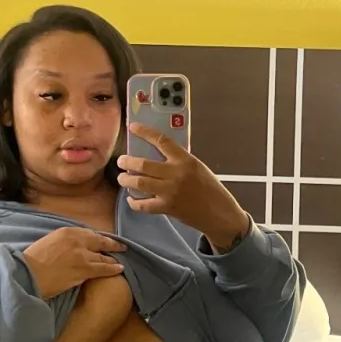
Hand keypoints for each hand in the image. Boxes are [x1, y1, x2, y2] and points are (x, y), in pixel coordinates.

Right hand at [23, 227, 126, 299]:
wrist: (29, 275)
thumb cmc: (33, 260)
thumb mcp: (49, 241)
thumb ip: (64, 241)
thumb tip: (75, 245)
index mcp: (67, 232)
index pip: (89, 233)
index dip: (98, 238)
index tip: (104, 240)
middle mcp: (78, 241)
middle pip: (100, 241)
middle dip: (112, 244)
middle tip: (122, 246)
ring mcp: (83, 255)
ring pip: (104, 257)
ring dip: (113, 259)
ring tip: (120, 261)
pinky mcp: (85, 270)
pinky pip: (103, 269)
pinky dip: (113, 269)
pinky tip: (119, 269)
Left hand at [117, 123, 250, 251]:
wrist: (218, 213)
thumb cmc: (210, 189)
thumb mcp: (197, 167)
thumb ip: (178, 160)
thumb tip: (156, 155)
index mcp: (185, 160)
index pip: (161, 141)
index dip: (145, 132)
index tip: (133, 128)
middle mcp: (176, 174)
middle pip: (143, 164)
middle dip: (127, 162)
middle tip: (121, 161)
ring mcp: (170, 192)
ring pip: (139, 183)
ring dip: (126, 180)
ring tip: (122, 178)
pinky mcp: (166, 207)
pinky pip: (143, 204)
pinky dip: (134, 202)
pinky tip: (132, 198)